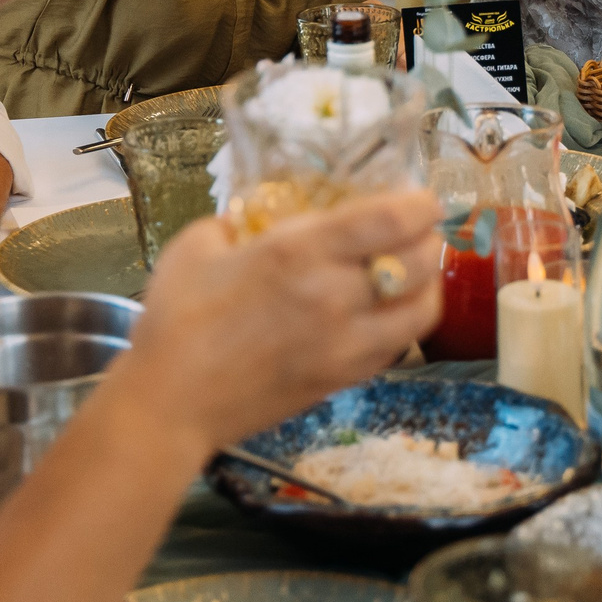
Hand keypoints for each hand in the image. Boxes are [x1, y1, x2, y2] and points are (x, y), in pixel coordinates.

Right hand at [121, 188, 443, 449]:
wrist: (171, 403)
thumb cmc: (175, 318)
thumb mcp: (198, 245)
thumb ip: (238, 220)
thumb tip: (259, 212)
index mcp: (299, 253)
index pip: (390, 220)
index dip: (420, 203)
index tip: (421, 197)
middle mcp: (334, 297)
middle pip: (419, 261)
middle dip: (430, 237)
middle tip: (420, 228)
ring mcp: (345, 345)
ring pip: (422, 311)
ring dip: (429, 284)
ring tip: (416, 271)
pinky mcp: (343, 380)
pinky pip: (398, 347)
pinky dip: (405, 324)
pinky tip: (388, 313)